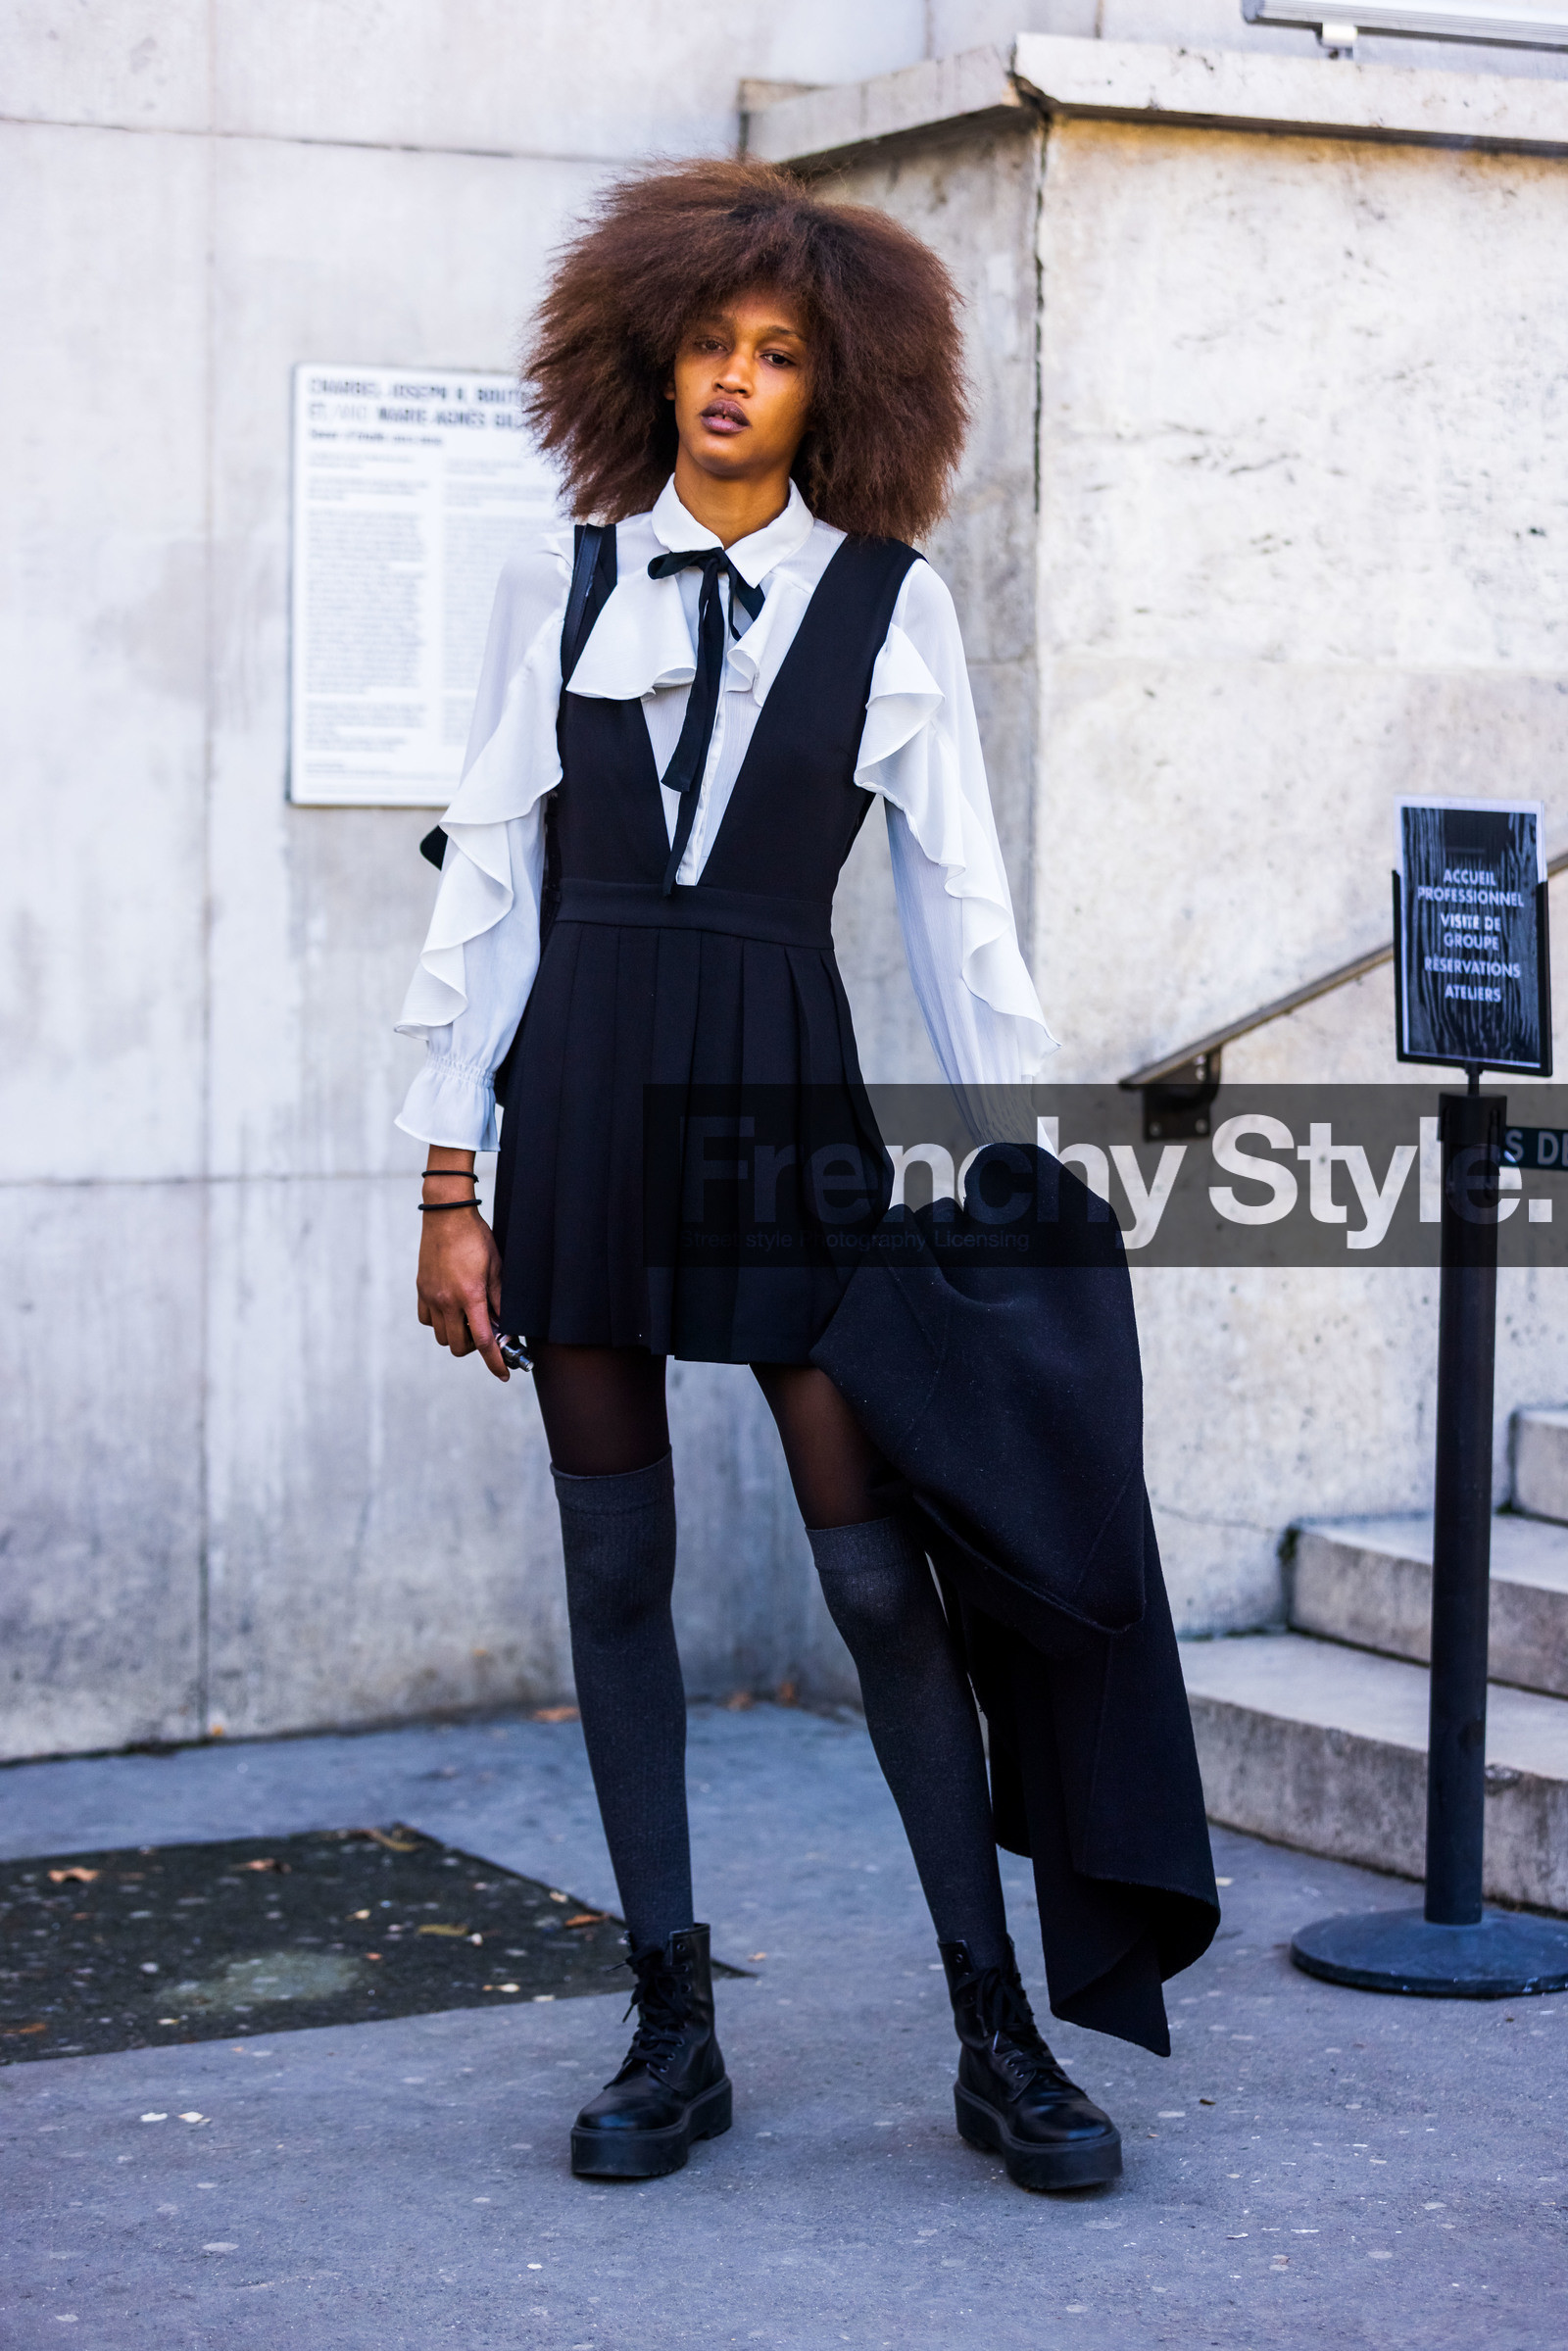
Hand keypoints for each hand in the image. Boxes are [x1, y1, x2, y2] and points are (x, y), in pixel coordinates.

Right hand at [416, 1170, 508, 1381]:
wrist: (446, 1216)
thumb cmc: (476, 1239)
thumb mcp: (496, 1268)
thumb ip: (500, 1299)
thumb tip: (505, 1324)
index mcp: (470, 1296)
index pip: (484, 1341)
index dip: (495, 1362)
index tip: (503, 1374)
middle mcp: (447, 1300)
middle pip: (459, 1346)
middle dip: (475, 1347)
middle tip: (486, 1333)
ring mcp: (431, 1296)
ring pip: (442, 1337)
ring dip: (457, 1336)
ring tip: (469, 1320)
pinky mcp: (421, 1290)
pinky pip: (428, 1321)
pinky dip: (440, 1323)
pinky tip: (451, 1311)